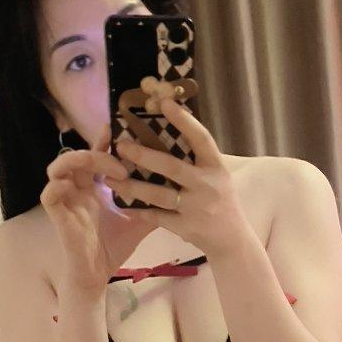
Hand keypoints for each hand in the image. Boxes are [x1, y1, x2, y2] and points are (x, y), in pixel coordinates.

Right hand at [41, 119, 162, 295]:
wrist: (97, 274)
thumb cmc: (113, 247)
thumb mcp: (139, 221)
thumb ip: (154, 205)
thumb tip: (180, 192)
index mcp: (94, 187)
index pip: (95, 155)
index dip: (103, 141)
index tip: (118, 130)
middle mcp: (77, 189)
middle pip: (78, 155)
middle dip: (98, 152)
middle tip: (122, 164)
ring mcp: (65, 200)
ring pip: (58, 167)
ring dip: (80, 161)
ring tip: (106, 171)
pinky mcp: (57, 215)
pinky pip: (49, 193)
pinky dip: (58, 186)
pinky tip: (74, 187)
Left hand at [113, 90, 250, 261]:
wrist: (232, 239)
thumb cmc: (221, 200)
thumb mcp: (216, 174)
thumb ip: (197, 156)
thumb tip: (172, 125)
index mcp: (216, 167)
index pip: (201, 138)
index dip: (184, 120)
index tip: (164, 102)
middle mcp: (207, 185)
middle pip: (171, 167)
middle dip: (144, 155)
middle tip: (121, 145)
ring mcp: (196, 208)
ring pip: (159, 195)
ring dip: (132, 187)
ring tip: (109, 179)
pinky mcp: (186, 228)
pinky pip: (157, 218)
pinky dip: (139, 212)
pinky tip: (122, 205)